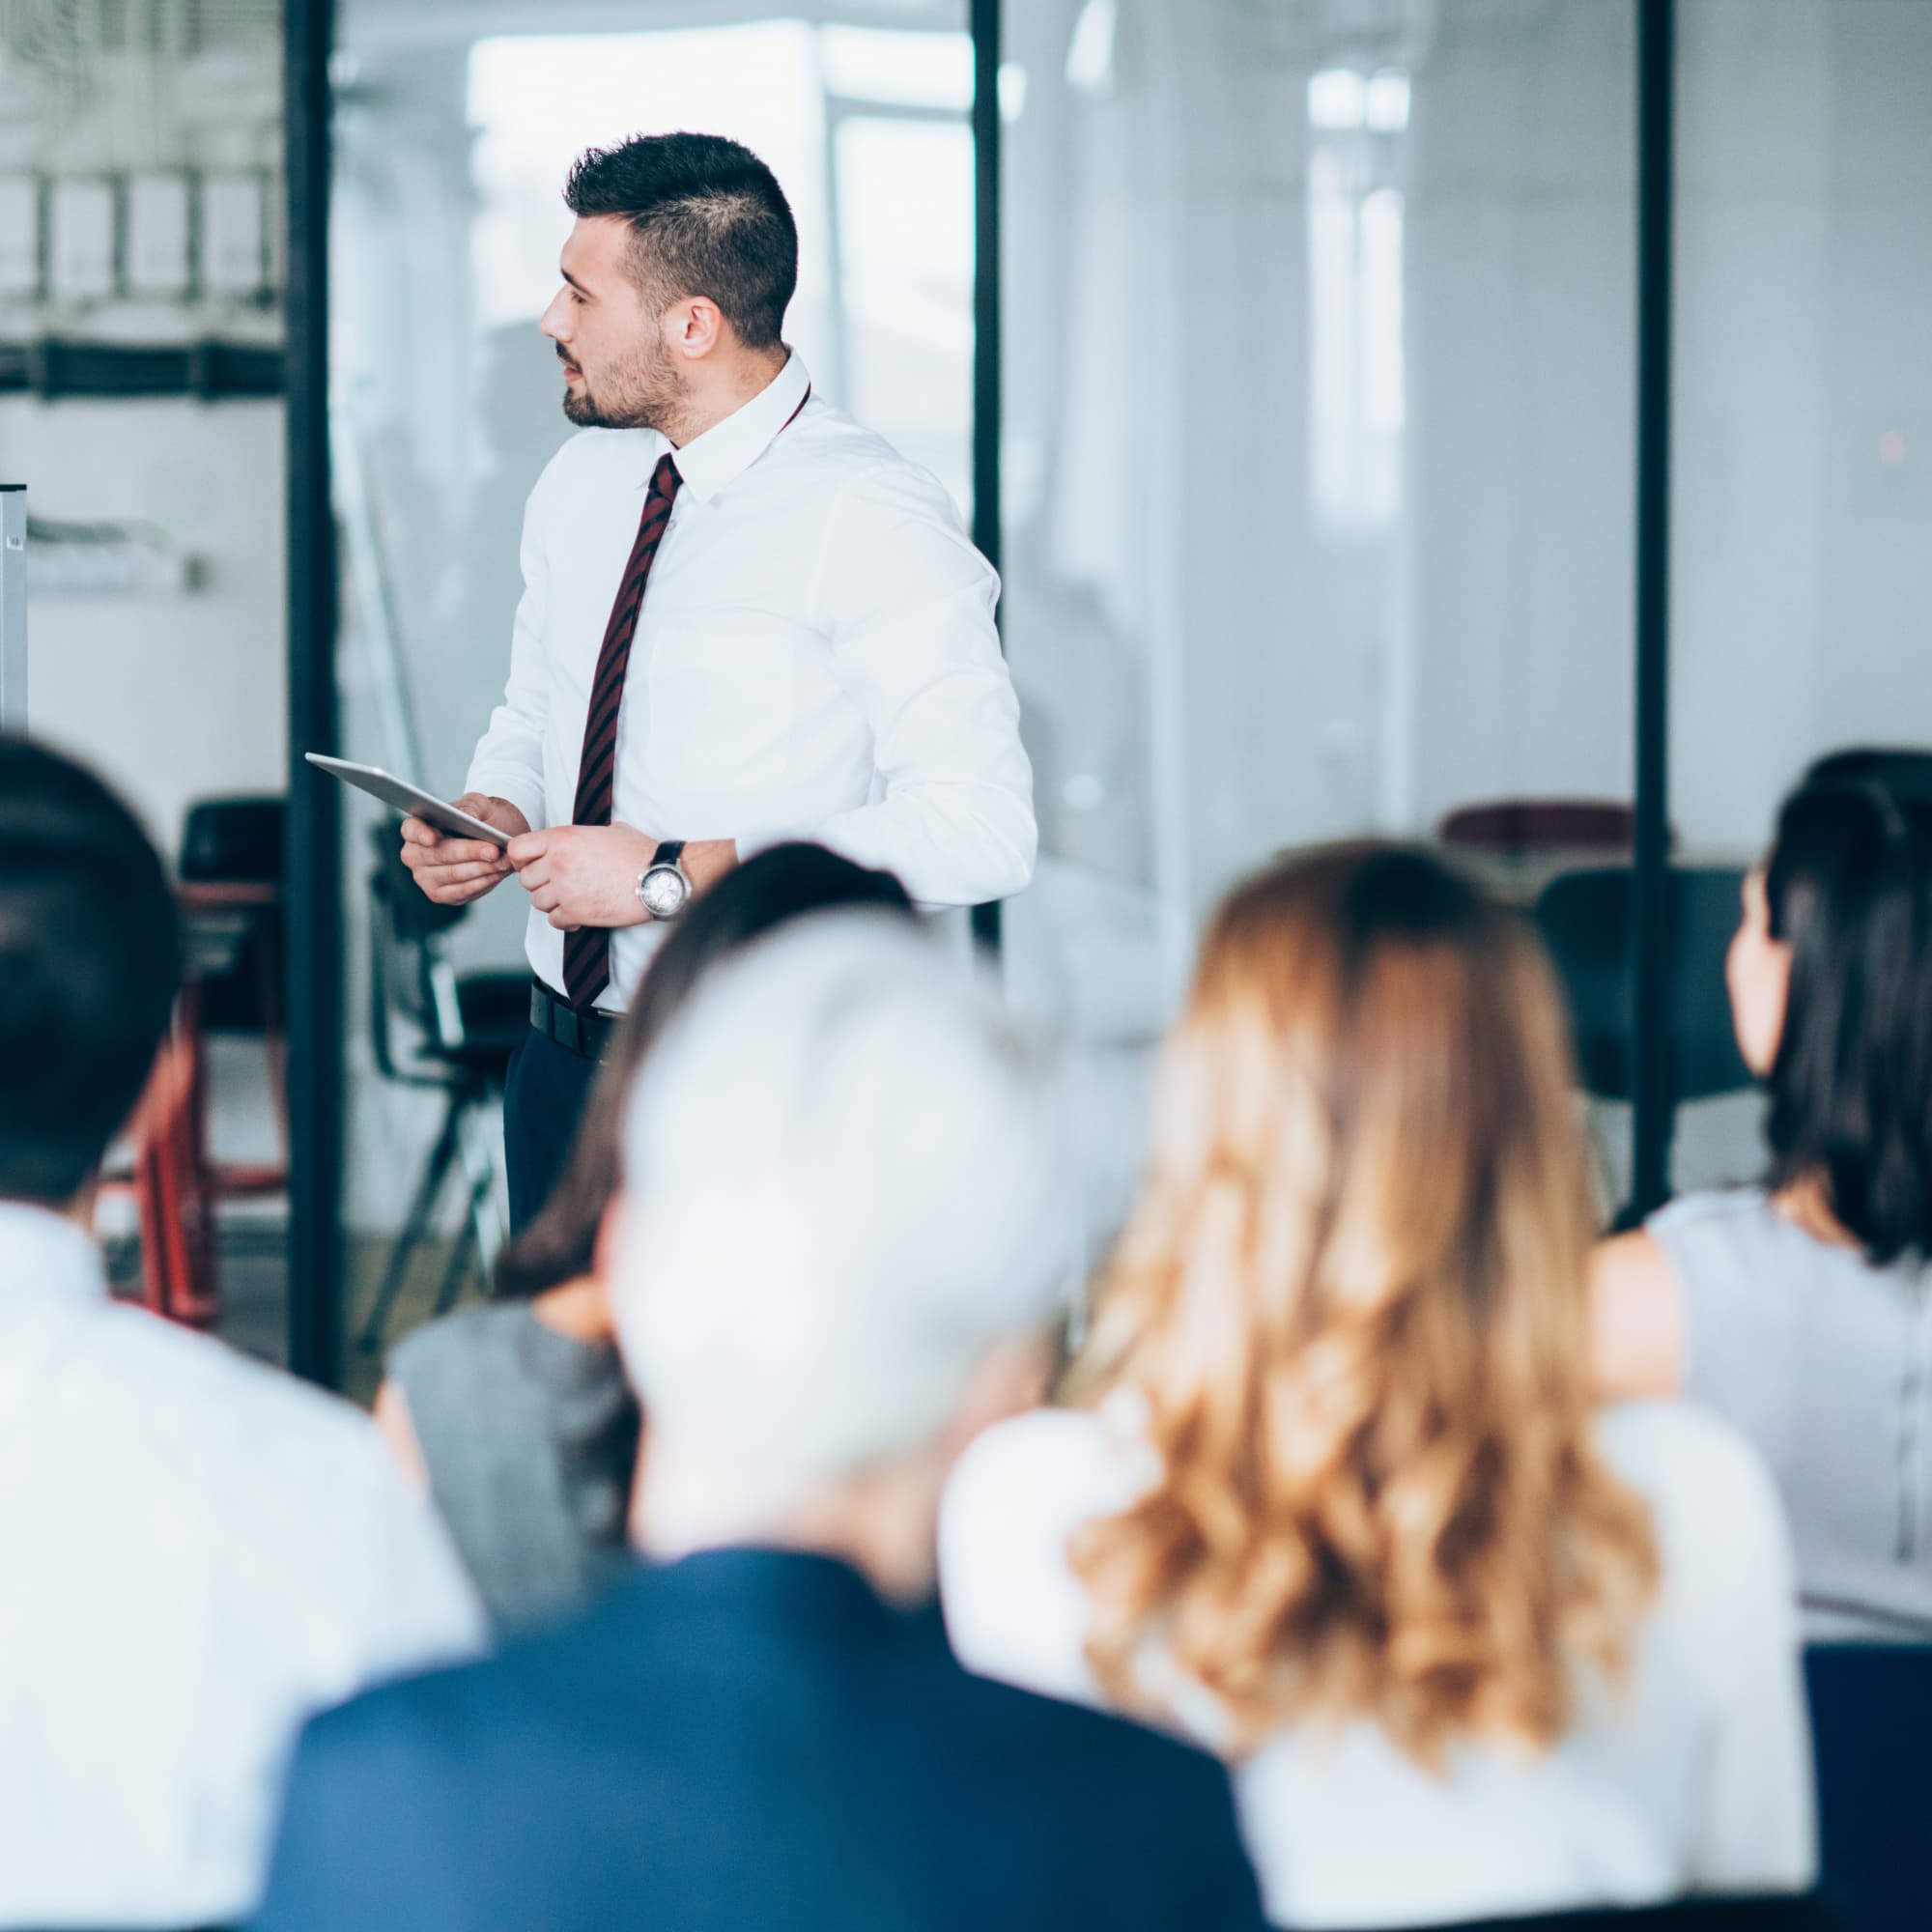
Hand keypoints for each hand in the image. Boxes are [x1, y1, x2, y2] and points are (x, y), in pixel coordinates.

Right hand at [399, 794, 529, 905]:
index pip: (412, 829)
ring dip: (482, 869)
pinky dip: (483, 882)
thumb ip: (472, 807)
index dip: (420, 834)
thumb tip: (467, 818)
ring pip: (453, 874)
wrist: (494, 839)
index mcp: (416, 827)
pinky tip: (498, 873)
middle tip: (494, 851)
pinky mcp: (440, 894)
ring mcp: (424, 877)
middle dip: (469, 853)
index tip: (433, 838)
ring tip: (504, 861)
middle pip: (438, 855)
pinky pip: (462, 891)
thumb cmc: (482, 819)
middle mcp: (414, 854)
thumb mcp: (480, 804)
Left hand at [507, 825, 737, 930]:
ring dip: (553, 903)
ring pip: (538, 902)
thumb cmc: (640, 853)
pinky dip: (565, 919)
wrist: (659, 877)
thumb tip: (582, 839)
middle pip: (526, 880)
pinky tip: (580, 912)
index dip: (520, 859)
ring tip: (572, 898)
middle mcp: (558, 862)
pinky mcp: (577, 912)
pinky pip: (554, 921)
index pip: (517, 849)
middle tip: (559, 884)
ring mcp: (566, 889)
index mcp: (563, 838)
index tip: (530, 864)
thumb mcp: (609, 830)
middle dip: (540, 884)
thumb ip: (584, 835)